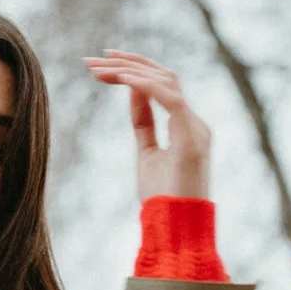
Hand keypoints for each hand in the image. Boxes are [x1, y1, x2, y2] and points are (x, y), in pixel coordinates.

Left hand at [84, 52, 211, 201]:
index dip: (135, 70)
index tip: (104, 64)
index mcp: (187, 127)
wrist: (176, 229)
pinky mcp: (192, 138)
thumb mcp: (147, 153)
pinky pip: (171, 99)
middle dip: (128, 63)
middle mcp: (195, 123)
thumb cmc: (163, 199)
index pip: (163, 86)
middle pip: (164, 77)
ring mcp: (196, 129)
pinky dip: (145, 85)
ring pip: (167, 81)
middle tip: (93, 60)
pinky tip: (121, 78)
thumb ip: (144, 121)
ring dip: (131, 70)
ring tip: (100, 67)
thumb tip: (132, 92)